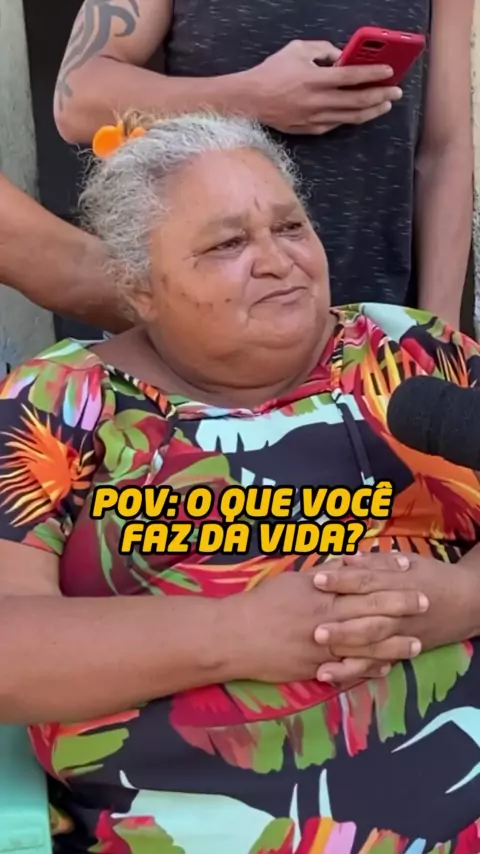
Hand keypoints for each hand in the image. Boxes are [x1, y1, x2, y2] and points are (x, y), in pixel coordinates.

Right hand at [221, 568, 425, 684]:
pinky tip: (385, 668)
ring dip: (393, 644)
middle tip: (424, 602)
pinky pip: (348, 669)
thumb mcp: (292, 580)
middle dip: (400, 606)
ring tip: (414, 644)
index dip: (387, 575)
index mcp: (319, 593)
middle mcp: (325, 618)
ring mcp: (321, 646)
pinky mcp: (315, 668)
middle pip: (370, 611)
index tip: (407, 569)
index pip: (362, 581)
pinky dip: (368, 668)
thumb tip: (346, 562)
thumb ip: (322, 573)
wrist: (234, 636)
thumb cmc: (261, 604)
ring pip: (365, 644)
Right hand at [246, 40, 401, 134]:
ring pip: (351, 117)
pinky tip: (361, 113)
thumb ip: (323, 50)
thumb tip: (342, 56)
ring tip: (385, 104)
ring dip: (372, 111)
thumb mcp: (297, 50)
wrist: (249, 100)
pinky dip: (351, 118)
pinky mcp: (310, 129)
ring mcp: (315, 118)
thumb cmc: (271, 72)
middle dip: (381, 95)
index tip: (389, 71)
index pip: (352, 76)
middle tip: (396, 92)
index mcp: (315, 79)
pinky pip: (336, 124)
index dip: (373, 74)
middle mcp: (318, 101)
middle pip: (358, 101)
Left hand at [313, 551, 479, 681]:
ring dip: (345, 654)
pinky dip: (354, 672)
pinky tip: (330, 675)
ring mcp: (400, 636)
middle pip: (368, 620)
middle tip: (315, 629)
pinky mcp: (400, 653)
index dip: (342, 581)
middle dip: (342, 627)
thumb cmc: (432, 577)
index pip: (367, 582)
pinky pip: (376, 665)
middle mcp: (399, 613)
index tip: (316, 579)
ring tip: (319, 659)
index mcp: (398, 585)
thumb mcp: (408, 561)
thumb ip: (376, 562)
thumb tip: (346, 559)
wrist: (466, 604)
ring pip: (372, 647)